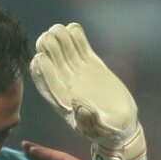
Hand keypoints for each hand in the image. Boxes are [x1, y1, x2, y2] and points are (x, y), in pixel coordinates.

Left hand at [30, 22, 145, 159]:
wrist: (121, 125)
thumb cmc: (107, 132)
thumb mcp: (99, 130)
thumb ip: (88, 120)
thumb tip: (78, 104)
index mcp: (63, 102)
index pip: (49, 83)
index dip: (43, 70)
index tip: (39, 58)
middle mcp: (68, 85)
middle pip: (54, 64)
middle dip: (49, 50)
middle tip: (48, 36)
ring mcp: (79, 74)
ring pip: (66, 53)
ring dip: (60, 40)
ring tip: (58, 28)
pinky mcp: (92, 66)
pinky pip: (82, 49)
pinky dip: (77, 38)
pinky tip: (73, 27)